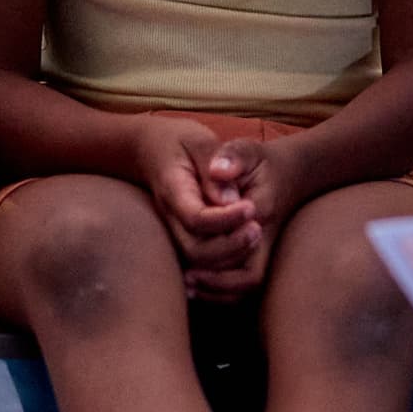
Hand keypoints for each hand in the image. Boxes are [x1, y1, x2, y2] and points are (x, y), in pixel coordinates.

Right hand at [133, 114, 262, 296]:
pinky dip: (222, 270)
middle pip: (195, 250)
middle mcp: (171, 218)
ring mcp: (175, 232)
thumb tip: (231, 199)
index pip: (195, 218)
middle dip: (230, 246)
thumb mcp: (201, 142)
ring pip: (198, 263)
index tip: (252, 207)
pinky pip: (201, 265)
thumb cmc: (183, 144)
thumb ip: (218, 163)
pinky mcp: (185, 239)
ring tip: (256, 235)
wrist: (154, 151)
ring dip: (230, 258)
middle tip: (258, 229)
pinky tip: (246, 254)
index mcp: (173, 191)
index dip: (225, 220)